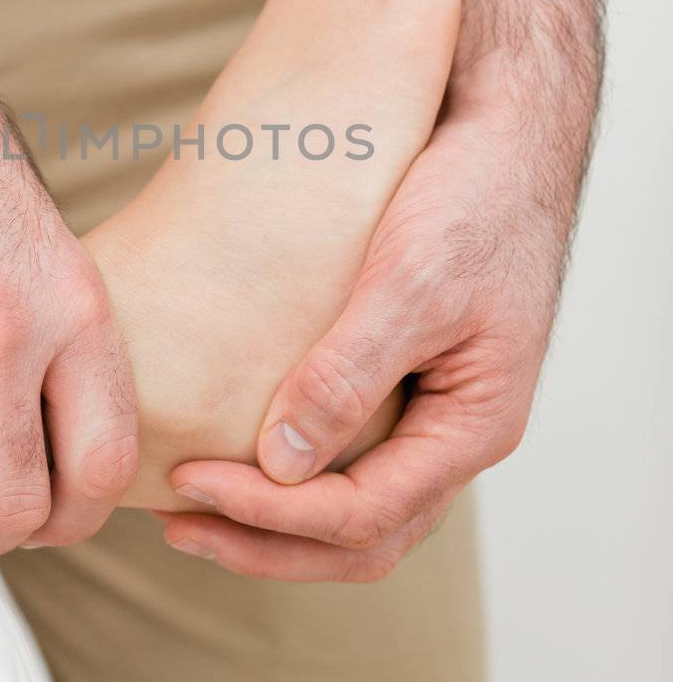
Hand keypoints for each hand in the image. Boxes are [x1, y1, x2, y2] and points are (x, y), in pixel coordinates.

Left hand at [163, 106, 564, 579]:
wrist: (505, 138)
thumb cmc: (475, 198)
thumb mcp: (410, 283)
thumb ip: (350, 375)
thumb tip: (281, 463)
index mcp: (473, 425)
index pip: (363, 514)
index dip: (271, 513)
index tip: (189, 481)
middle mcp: (456, 436)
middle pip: (360, 538)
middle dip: (265, 543)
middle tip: (176, 524)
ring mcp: (434, 415)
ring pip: (357, 511)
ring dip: (276, 523)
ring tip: (194, 508)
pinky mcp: (406, 384)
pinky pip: (353, 461)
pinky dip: (293, 475)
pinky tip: (241, 453)